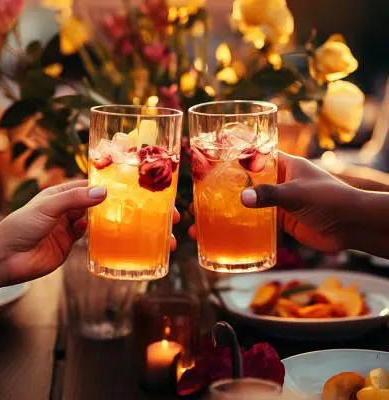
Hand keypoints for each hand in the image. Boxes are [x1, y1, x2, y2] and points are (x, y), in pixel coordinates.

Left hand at [0, 180, 179, 288]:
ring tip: (154, 231)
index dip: (123, 184)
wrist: (5, 259)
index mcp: (68, 192)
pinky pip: (99, 238)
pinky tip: (131, 241)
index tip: (145, 186)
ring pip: (109, 221)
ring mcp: (77, 226)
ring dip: (129, 224)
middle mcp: (75, 206)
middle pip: (111, 203)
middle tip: (162, 213)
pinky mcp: (76, 244)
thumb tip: (104, 192)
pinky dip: (113, 238)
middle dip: (135, 206)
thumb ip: (75, 199)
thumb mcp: (47, 207)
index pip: (101, 184)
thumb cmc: (20, 226)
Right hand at [188, 152, 363, 251]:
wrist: (350, 226)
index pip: (251, 154)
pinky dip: (239, 228)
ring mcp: (275, 201)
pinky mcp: (278, 220)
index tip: (206, 160)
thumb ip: (270, 195)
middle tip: (196, 198)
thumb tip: (241, 199)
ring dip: (224, 211)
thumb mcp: (297, 193)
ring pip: (244, 204)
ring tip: (199, 221)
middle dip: (219, 189)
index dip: (229, 156)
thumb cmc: (329, 199)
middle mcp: (275, 180)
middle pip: (241, 181)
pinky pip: (253, 222)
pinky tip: (223, 236)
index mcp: (281, 164)